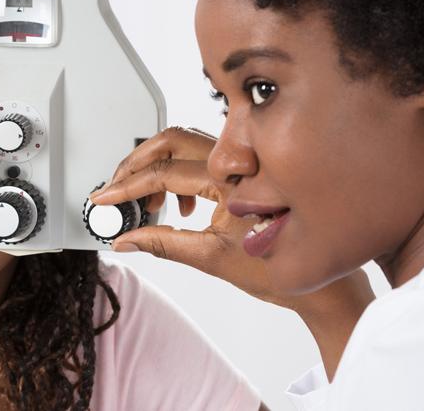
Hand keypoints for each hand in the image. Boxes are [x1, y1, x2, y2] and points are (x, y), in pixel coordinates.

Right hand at [91, 127, 373, 316]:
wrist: (319, 282)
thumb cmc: (279, 269)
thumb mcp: (211, 259)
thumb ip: (163, 243)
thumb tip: (126, 239)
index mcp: (229, 182)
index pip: (163, 173)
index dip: (127, 187)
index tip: (105, 198)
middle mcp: (238, 164)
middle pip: (170, 141)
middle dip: (135, 163)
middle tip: (115, 188)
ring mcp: (242, 164)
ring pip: (185, 146)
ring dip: (155, 167)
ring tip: (143, 201)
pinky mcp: (244, 171)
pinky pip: (201, 157)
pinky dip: (177, 174)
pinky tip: (177, 204)